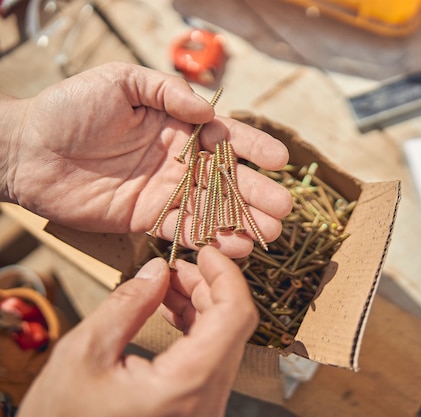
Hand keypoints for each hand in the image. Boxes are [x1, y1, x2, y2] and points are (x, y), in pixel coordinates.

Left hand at [2, 62, 291, 257]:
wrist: (28, 150)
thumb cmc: (72, 107)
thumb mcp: (120, 81)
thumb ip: (166, 92)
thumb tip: (206, 112)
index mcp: (178, 125)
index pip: (225, 136)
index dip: (254, 147)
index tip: (280, 160)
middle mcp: (179, 160)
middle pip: (227, 178)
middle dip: (257, 193)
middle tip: (284, 208)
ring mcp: (165, 191)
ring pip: (213, 208)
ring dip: (243, 221)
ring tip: (270, 232)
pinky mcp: (147, 219)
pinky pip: (184, 230)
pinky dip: (210, 239)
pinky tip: (234, 247)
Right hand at [18, 246, 258, 416]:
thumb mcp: (84, 354)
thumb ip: (128, 305)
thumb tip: (158, 271)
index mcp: (185, 386)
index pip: (235, 316)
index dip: (227, 276)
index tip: (208, 253)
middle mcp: (206, 402)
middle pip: (232, 327)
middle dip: (209, 287)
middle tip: (180, 267)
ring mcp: (203, 409)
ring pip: (224, 343)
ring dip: (202, 307)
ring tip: (170, 286)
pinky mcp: (194, 411)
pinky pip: (210, 362)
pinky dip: (196, 331)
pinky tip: (172, 312)